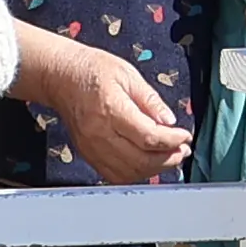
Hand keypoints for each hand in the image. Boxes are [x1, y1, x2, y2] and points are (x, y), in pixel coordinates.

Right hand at [20, 27, 192, 184]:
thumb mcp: (128, 74)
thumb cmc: (92, 70)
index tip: (184, 136)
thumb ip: (150, 100)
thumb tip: (169, 121)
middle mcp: (99, 133)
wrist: (61, 77)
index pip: (148, 137)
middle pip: (141, 160)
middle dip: (168, 158)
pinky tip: (148, 163)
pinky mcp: (88, 154)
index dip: (172, 140)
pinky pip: (115, 175)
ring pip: (130, 172)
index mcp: (111, 109)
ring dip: (155, 169)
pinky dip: (136, 174)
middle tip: (182, 149)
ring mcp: (92, 148)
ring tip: (169, 157)